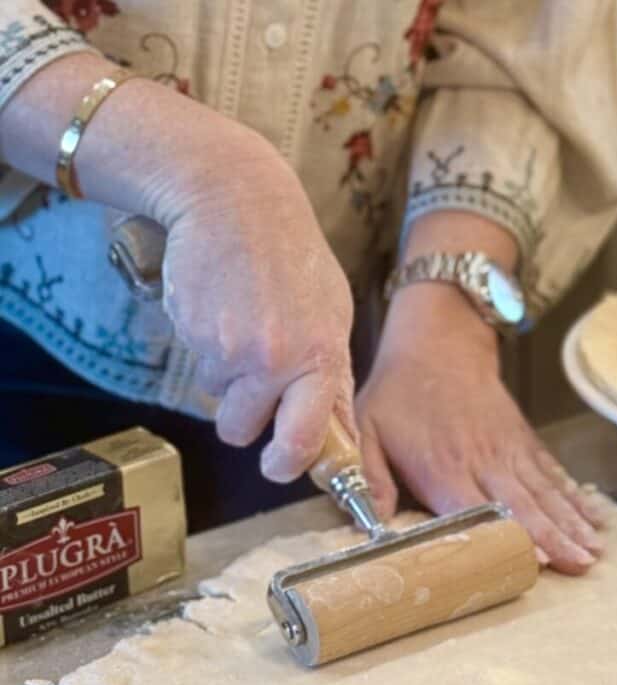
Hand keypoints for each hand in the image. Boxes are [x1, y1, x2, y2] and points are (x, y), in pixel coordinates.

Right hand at [159, 154, 354, 481]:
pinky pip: (200, 367)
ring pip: (219, 401)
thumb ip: (332, 377)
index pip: (309, 438)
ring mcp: (232, 350)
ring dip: (226, 381)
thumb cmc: (294, 259)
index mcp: (322, 358)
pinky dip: (208, 349)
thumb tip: (337, 437)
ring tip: (243, 331)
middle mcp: (277, 362)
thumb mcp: (332, 315)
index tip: (282, 468)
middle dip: (244, 429)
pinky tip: (223, 311)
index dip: (292, 463)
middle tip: (250, 405)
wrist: (237, 199)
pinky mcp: (194, 334)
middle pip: (245, 433)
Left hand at [356, 285, 605, 573]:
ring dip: (572, 523)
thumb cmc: (398, 394)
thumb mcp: (366, 431)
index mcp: (443, 467)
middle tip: (580, 565)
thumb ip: (369, 479)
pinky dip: (575, 496)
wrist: (439, 344)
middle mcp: (484, 462)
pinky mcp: (524, 442)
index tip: (535, 556)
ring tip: (594, 552)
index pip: (477, 508)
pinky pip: (553, 473)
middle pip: (524, 505)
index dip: (507, 533)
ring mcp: (510, 451)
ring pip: (546, 493)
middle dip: (555, 537)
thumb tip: (370, 527)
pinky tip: (594, 518)